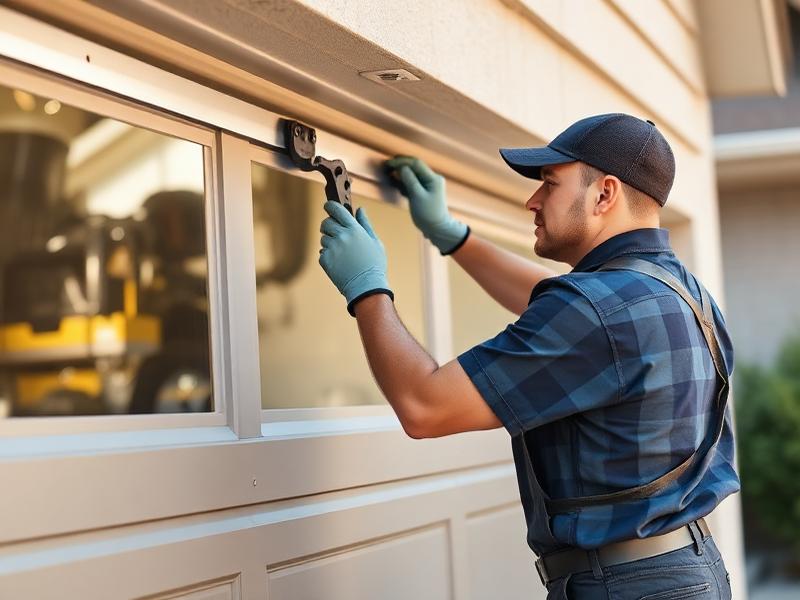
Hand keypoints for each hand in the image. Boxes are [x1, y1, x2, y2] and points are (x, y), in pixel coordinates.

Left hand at [319, 201, 393, 315]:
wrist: (366, 287)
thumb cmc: (374, 264)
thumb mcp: (375, 242)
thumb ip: (365, 224)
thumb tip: (360, 209)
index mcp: (354, 229)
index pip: (337, 209)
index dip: (330, 206)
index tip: (328, 206)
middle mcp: (341, 236)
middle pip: (326, 223)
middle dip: (329, 225)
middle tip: (335, 232)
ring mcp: (332, 248)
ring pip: (324, 239)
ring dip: (330, 243)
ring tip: (343, 254)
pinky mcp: (325, 260)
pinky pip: (322, 253)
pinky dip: (328, 256)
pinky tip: (340, 263)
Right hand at [384, 156, 468, 254]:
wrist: (436, 229)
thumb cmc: (428, 214)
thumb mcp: (417, 196)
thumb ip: (410, 180)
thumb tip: (402, 167)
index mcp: (433, 178)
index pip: (416, 163)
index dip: (401, 161)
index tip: (389, 163)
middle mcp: (431, 178)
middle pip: (414, 167)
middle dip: (400, 165)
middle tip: (386, 165)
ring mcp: (428, 184)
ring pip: (412, 174)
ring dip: (400, 172)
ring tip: (388, 172)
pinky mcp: (423, 191)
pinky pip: (412, 182)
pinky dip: (403, 181)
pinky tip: (395, 181)